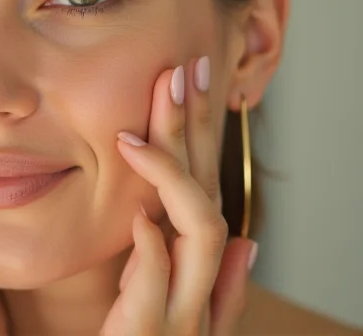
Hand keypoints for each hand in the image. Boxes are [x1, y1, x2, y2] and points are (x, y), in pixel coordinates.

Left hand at [103, 58, 257, 335]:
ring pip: (200, 235)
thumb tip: (246, 242)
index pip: (203, 188)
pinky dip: (153, 257)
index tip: (186, 78)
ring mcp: (183, 318)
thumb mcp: (158, 309)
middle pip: (207, 195)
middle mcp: (200, 290)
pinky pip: (157, 297)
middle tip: (182, 72)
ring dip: (175, 178)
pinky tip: (140, 220)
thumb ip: (204, 280)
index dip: (198, 133)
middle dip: (197, 133)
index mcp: (195, 272)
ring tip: (137, 136)